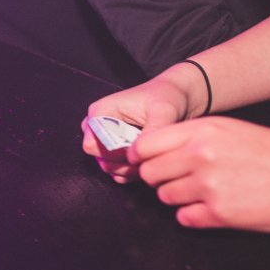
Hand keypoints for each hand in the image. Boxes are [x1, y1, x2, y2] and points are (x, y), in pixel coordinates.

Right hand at [82, 66, 201, 181]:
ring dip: (129, 169)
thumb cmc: (167, 97)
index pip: (93, 144)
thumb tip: (141, 152)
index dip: (115, 152)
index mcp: (100, 112)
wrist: (176, 97)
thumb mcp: (164, 109)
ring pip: (107, 166)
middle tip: (148, 154)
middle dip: (124, 161)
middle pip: (98, 156)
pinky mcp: (114, 151)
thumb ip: (153, 129)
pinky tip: (148, 162)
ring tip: (151, 157)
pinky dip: (131, 173)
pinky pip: (116, 171)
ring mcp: (104, 140)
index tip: (139, 148)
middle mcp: (97, 127)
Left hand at [128, 117, 269, 232]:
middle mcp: (201, 156)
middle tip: (179, 179)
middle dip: (160, 178)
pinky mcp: (220, 214)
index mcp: (202, 131)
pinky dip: (195, 216)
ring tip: (205, 192)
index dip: (140, 156)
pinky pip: (183, 218)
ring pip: (164, 197)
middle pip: (149, 173)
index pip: (144, 145)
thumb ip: (190, 137)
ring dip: (179, 197)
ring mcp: (209, 186)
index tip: (144, 162)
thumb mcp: (229, 130)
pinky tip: (215, 207)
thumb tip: (152, 150)